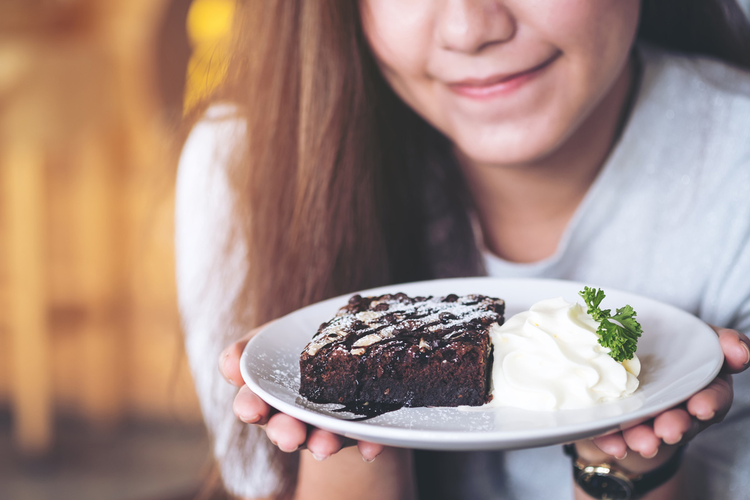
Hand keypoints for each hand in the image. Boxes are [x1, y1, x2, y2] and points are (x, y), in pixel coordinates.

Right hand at [219, 327, 384, 461]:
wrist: (342, 354)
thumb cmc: (296, 347)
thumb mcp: (270, 340)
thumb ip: (249, 350)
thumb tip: (228, 363)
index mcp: (268, 396)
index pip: (251, 404)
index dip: (249, 407)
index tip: (250, 409)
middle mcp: (294, 417)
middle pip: (285, 429)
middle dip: (286, 433)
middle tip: (289, 436)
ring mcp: (325, 426)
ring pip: (321, 439)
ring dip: (322, 443)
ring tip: (326, 445)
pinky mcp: (358, 430)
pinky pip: (364, 439)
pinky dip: (368, 444)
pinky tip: (371, 448)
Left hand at [588, 326, 749, 460]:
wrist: (625, 353)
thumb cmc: (668, 343)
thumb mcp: (697, 335)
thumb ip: (723, 341)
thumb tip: (740, 352)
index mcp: (701, 386)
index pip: (713, 397)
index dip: (710, 403)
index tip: (702, 407)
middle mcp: (677, 407)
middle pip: (681, 421)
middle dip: (676, 427)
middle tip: (668, 431)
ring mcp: (649, 419)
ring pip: (649, 433)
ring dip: (645, 439)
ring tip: (641, 443)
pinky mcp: (619, 425)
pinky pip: (616, 435)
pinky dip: (613, 442)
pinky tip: (614, 446)